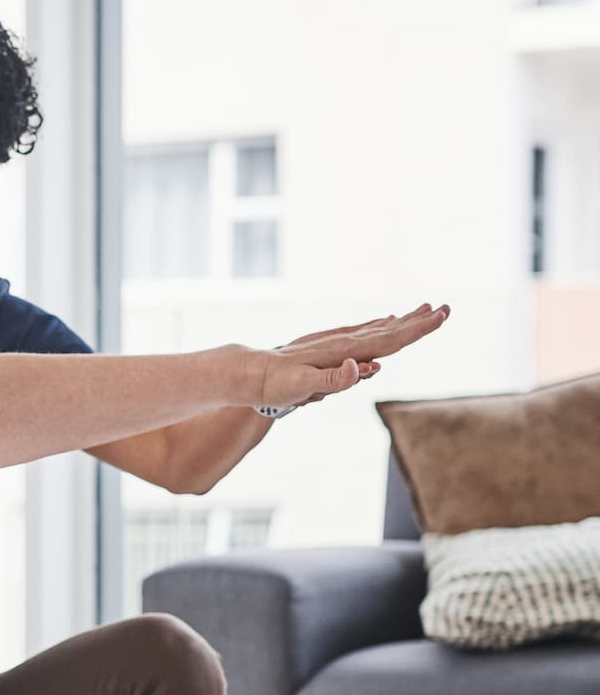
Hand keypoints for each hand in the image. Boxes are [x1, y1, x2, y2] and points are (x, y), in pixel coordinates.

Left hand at [247, 302, 449, 409]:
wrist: (248, 373)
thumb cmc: (275, 385)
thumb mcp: (302, 387)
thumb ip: (334, 380)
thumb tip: (363, 368)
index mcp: (343, 352)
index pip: (389, 340)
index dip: (417, 329)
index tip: (441, 316)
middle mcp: (342, 342)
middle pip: (389, 330)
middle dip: (418, 321)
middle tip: (446, 307)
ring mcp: (334, 342)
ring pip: (377, 329)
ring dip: (403, 320)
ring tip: (425, 309)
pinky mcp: (327, 346)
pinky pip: (362, 333)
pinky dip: (380, 326)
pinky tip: (387, 322)